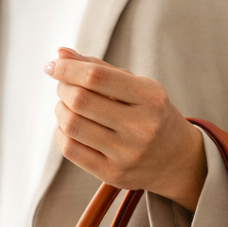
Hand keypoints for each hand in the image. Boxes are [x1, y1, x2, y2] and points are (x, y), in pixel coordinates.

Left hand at [45, 48, 206, 210]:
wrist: (175, 160)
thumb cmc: (150, 115)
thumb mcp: (136, 87)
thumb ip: (100, 69)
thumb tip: (61, 53)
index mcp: (150, 97)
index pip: (97, 77)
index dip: (67, 69)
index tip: (52, 66)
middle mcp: (141, 127)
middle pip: (80, 101)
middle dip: (63, 89)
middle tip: (63, 86)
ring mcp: (126, 154)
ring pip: (72, 126)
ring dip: (60, 110)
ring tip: (65, 105)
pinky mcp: (113, 174)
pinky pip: (71, 151)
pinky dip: (61, 133)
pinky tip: (67, 127)